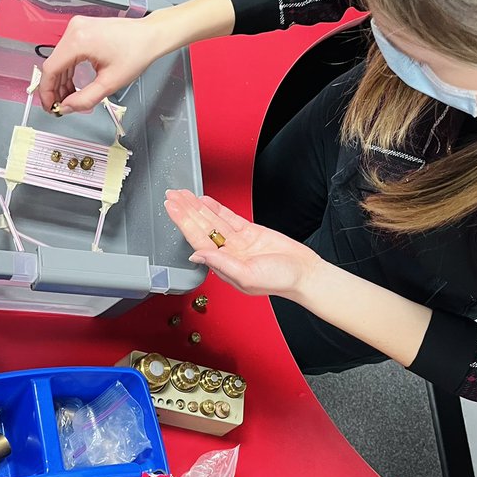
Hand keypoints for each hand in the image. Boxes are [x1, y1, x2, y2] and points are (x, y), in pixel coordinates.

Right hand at [37, 15, 163, 113]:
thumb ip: (84, 99)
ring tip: (68, 98)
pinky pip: (67, 52)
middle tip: (59, 106)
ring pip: (59, 59)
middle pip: (53, 64)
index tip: (49, 106)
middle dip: (54, 88)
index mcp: (78, 40)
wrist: (149, 36)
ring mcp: (76, 27)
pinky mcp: (81, 29)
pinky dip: (68, 69)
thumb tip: (66, 108)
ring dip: (61, 80)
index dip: (46, 91)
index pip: (50, 69)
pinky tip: (72, 84)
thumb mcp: (109, 83)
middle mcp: (74, 30)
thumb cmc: (136, 53)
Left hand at [164, 190, 320, 298]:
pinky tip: (204, 201)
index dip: (183, 223)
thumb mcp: (247, 276)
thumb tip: (197, 255)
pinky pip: (228, 218)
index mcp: (223, 265)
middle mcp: (227, 252)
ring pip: (212, 220)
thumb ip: (221, 264)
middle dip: (185, 212)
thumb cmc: (280, 280)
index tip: (172, 209)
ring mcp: (238, 241)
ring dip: (197, 208)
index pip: (197, 240)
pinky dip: (216, 209)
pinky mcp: (250, 232)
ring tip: (182, 195)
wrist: (304, 273)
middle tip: (171, 196)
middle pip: (201, 227)